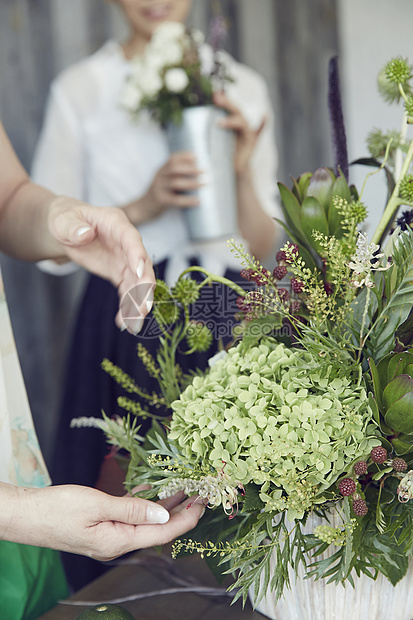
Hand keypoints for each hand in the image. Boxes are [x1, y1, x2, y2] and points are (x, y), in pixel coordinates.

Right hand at [2, 484, 203, 560]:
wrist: (26, 515)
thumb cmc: (57, 509)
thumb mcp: (97, 505)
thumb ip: (132, 509)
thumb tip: (163, 513)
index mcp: (118, 542)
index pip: (163, 533)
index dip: (186, 518)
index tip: (203, 503)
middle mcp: (117, 543)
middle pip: (157, 528)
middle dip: (181, 510)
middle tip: (200, 491)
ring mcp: (109, 535)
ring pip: (145, 520)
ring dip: (163, 504)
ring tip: (182, 487)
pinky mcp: (101, 526)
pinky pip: (129, 515)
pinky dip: (143, 502)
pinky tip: (151, 489)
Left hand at [47, 198, 154, 330]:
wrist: (69, 230)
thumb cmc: (67, 220)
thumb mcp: (64, 221)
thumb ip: (73, 227)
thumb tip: (85, 235)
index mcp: (116, 223)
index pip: (131, 239)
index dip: (137, 254)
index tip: (140, 273)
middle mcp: (127, 242)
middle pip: (142, 265)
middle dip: (144, 287)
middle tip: (144, 307)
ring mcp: (126, 259)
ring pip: (138, 282)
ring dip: (138, 303)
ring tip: (134, 324)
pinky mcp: (121, 273)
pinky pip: (127, 291)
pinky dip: (127, 307)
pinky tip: (124, 322)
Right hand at [139, 151, 202, 219]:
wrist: (143, 208)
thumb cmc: (160, 194)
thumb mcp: (164, 181)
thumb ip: (176, 176)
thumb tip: (197, 172)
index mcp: (161, 170)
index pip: (172, 159)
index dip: (184, 156)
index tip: (197, 157)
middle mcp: (159, 177)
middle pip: (174, 168)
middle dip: (191, 168)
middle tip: (205, 171)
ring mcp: (159, 188)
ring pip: (176, 183)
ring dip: (192, 183)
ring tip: (205, 183)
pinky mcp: (160, 201)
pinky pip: (175, 200)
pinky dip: (188, 200)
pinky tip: (197, 201)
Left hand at [213, 91, 264, 176]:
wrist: (234, 170)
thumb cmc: (222, 155)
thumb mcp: (214, 141)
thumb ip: (207, 130)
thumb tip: (190, 120)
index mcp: (232, 121)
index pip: (227, 106)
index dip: (222, 99)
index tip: (212, 92)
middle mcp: (242, 124)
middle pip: (235, 110)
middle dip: (226, 103)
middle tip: (216, 97)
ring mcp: (248, 132)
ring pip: (241, 121)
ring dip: (231, 120)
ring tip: (218, 123)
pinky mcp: (252, 141)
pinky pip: (259, 131)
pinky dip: (263, 123)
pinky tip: (265, 115)